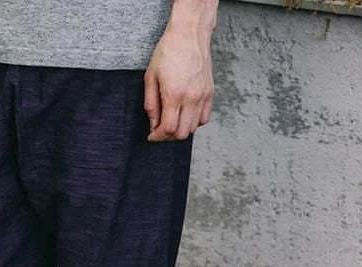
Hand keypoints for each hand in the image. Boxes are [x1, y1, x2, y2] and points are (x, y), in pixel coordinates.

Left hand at [144, 15, 215, 141]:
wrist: (189, 34)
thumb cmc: (168, 52)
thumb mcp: (151, 77)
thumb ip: (151, 104)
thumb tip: (153, 124)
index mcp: (174, 94)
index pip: (168, 129)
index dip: (158, 137)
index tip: (152, 136)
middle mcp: (191, 97)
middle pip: (182, 133)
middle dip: (169, 137)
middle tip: (160, 130)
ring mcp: (203, 96)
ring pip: (194, 128)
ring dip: (181, 130)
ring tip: (172, 122)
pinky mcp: (210, 93)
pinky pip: (204, 118)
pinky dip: (194, 122)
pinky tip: (185, 116)